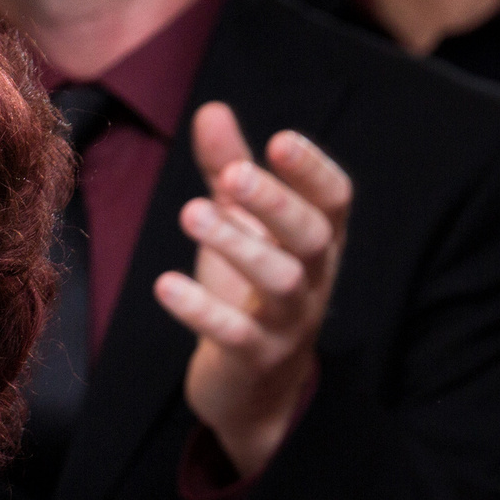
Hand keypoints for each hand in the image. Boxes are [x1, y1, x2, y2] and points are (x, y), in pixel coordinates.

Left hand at [154, 102, 352, 479]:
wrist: (253, 391)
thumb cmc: (249, 295)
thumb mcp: (240, 228)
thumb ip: (228, 171)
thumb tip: (211, 109)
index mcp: (318, 242)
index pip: (335, 200)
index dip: (313, 170)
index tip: (280, 139)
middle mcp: (313, 279)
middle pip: (312, 236)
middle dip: (275, 203)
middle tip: (232, 175)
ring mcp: (289, 323)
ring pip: (278, 281)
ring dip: (237, 246)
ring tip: (191, 213)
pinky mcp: (255, 359)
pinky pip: (234, 335)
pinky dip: (201, 310)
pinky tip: (164, 285)